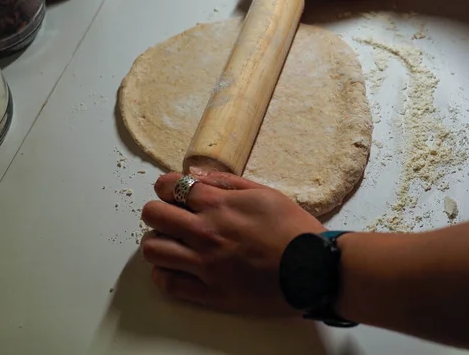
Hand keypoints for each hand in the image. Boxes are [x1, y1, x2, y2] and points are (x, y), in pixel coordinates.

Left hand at [140, 171, 325, 315]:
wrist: (314, 269)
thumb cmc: (293, 228)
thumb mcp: (265, 193)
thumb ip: (227, 182)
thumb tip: (195, 174)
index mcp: (219, 205)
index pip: (169, 187)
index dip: (165, 186)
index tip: (172, 191)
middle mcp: (205, 232)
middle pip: (153, 215)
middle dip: (157, 211)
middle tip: (171, 216)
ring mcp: (205, 265)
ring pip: (153, 250)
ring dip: (158, 242)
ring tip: (173, 243)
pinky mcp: (210, 294)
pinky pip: (168, 284)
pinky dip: (164, 273)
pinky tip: (177, 267)